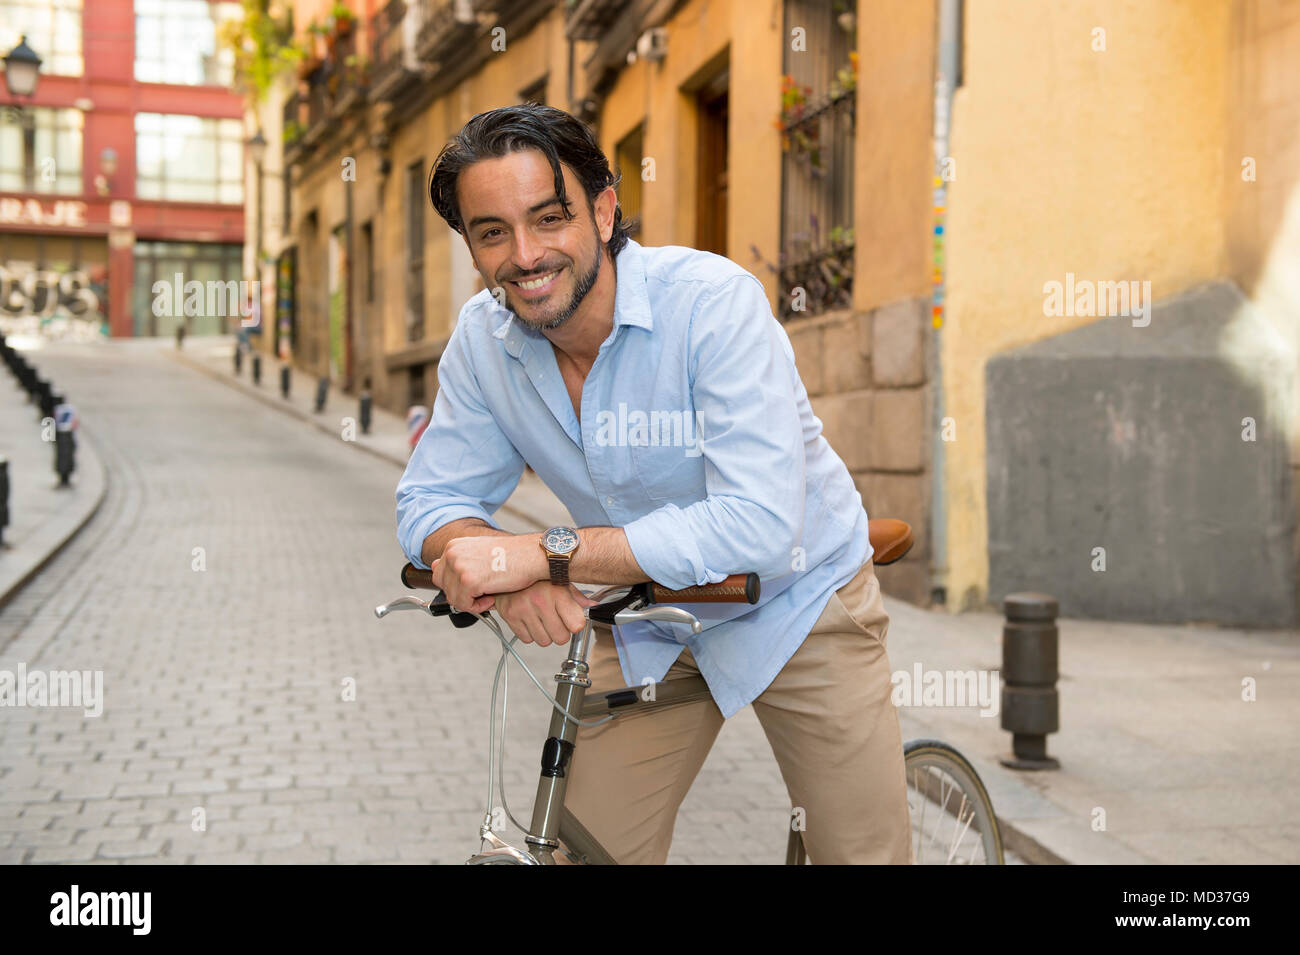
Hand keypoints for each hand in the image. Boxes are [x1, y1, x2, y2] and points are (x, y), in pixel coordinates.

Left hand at [430, 534, 546, 613]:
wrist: (532, 555)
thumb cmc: (512, 555)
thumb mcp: (480, 551)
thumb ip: (458, 560)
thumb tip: (433, 567)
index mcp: (454, 545)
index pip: (439, 574)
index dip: (456, 585)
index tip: (475, 585)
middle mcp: (452, 553)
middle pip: (444, 587)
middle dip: (462, 594)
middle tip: (483, 592)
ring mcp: (459, 567)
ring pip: (454, 598)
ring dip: (472, 601)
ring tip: (491, 592)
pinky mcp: (468, 581)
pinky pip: (465, 605)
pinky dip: (480, 606)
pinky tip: (493, 596)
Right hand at [493, 580, 597, 646]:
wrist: (507, 568)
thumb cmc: (537, 578)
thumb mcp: (561, 582)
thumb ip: (577, 598)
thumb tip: (593, 607)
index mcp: (557, 592)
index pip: (577, 625)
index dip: (575, 624)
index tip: (571, 619)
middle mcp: (540, 601)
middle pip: (561, 638)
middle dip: (560, 632)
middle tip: (555, 620)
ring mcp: (523, 610)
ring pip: (544, 641)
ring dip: (544, 633)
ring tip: (541, 618)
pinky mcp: (510, 616)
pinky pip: (527, 639)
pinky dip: (529, 633)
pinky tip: (529, 618)